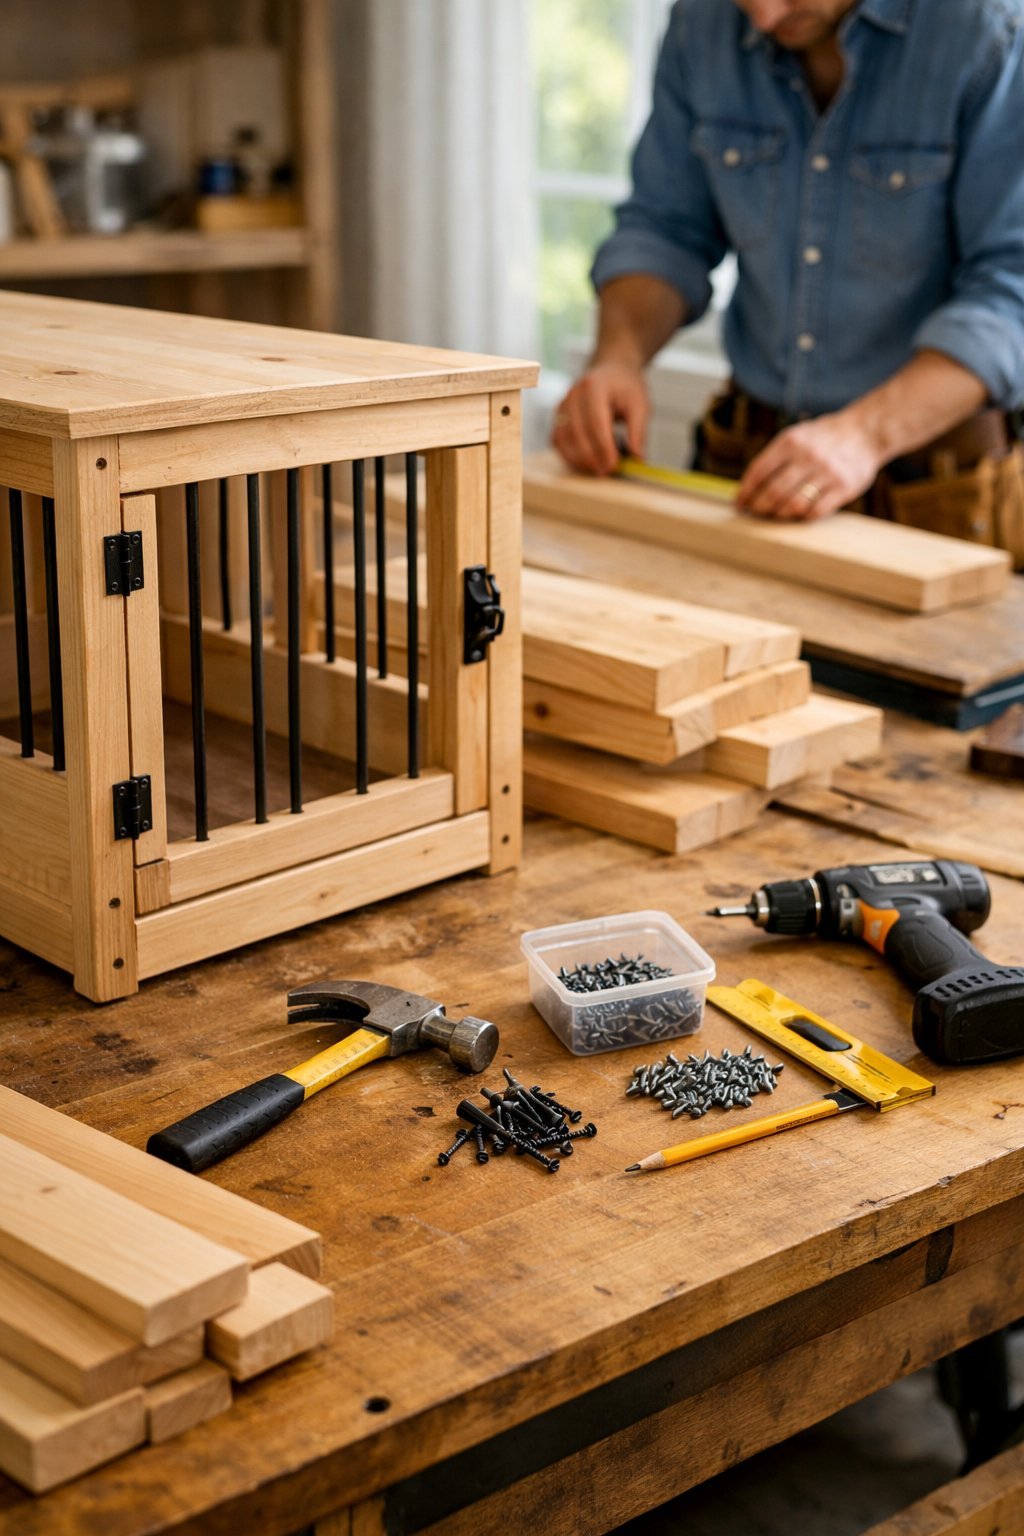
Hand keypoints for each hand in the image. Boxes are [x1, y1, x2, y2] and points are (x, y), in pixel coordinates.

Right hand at [552, 361, 649, 475]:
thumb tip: (637, 459)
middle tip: (607, 473)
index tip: (613, 466)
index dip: (603, 448)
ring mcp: (562, 403)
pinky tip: (585, 463)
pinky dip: (569, 455)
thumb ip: (638, 432)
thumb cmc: (626, 386)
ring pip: (563, 439)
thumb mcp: (640, 404)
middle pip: (577, 433)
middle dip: (591, 457)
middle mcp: (573, 393)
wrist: (611, 368)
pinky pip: (557, 440)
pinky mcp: (557, 415)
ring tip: (597, 470)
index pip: (595, 422)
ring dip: (579, 459)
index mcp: (595, 386)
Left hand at [736, 410, 883, 520]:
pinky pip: (816, 511)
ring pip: (793, 505)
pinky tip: (799, 515)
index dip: (745, 491)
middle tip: (756, 512)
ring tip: (776, 514)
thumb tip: (747, 488)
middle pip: (773, 492)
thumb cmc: (823, 438)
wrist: (866, 431)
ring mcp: (828, 472)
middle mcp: (808, 456)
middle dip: (759, 507)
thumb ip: (774, 458)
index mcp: (791, 441)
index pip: (759, 471)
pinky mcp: (844, 487)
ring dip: (780, 514)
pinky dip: (803, 517)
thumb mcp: (796, 435)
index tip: (739, 503)